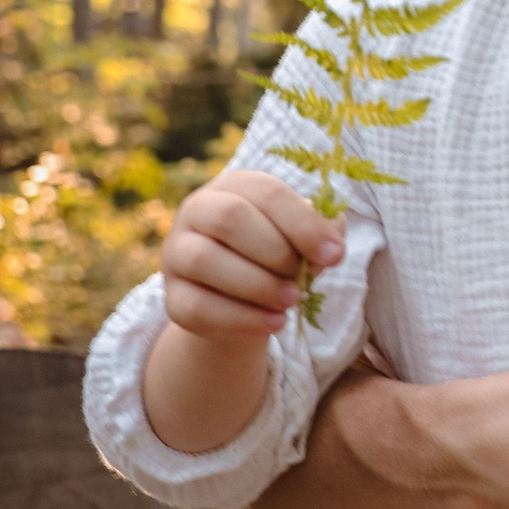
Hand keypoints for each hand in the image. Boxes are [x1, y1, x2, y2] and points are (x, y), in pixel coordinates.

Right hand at [160, 169, 346, 341]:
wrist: (244, 301)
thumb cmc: (279, 255)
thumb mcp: (302, 238)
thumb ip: (321, 232)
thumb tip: (332, 237)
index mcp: (235, 186)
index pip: (267, 193)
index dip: (304, 224)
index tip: (336, 254)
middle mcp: (197, 211)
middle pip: (229, 218)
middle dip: (276, 252)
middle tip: (303, 279)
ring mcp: (177, 254)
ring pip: (205, 261)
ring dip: (257, 284)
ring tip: (291, 300)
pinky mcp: (172, 298)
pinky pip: (197, 307)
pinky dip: (241, 318)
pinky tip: (274, 322)